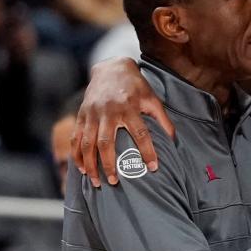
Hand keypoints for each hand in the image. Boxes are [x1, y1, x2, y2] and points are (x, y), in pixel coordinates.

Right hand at [71, 57, 174, 186]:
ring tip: (96, 182)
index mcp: (129, 107)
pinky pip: (76, 137)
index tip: (153, 167)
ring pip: (87, 143)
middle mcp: (108, 111)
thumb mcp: (152, 98)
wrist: (111, 68)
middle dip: (108, 165)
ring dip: (90, 164)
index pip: (140, 133)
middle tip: (114, 182)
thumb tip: (174, 140)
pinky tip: (81, 168)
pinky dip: (77, 154)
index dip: (148, 151)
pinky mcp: (81, 114)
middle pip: (106, 143)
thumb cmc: (135, 86)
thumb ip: (162, 119)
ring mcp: (92, 113)